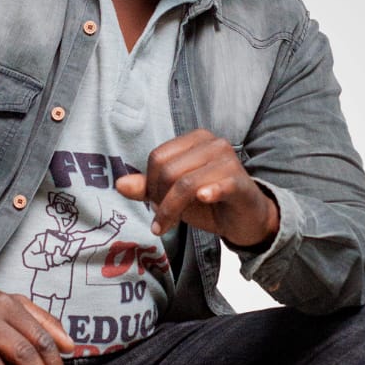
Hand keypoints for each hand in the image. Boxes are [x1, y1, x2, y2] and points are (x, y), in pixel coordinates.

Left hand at [114, 129, 279, 246]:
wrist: (246, 219)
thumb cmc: (210, 202)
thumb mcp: (174, 195)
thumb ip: (148, 188)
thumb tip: (119, 184)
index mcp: (195, 140)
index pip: (158, 157)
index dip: (150, 184)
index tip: (155, 205)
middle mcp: (212, 143)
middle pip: (168, 170)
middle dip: (160, 199)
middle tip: (163, 218)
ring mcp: (228, 160)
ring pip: (185, 182)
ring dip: (172, 209)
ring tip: (169, 225)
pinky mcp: (240, 181)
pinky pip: (219, 184)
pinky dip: (208, 191)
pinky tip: (204, 199)